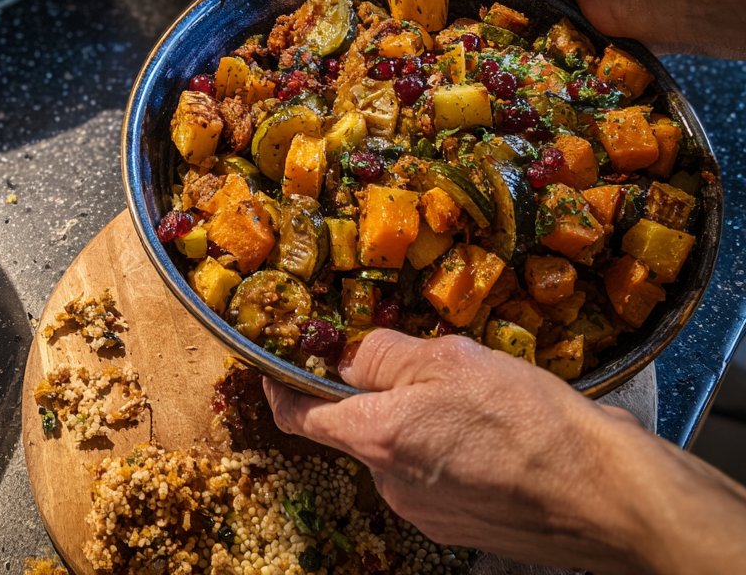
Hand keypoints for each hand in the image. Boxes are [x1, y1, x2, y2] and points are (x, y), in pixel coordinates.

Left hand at [264, 329, 745, 574]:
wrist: (608, 495)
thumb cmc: (529, 421)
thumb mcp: (449, 360)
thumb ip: (384, 356)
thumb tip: (349, 357)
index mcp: (378, 439)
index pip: (299, 417)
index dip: (281, 387)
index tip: (276, 363)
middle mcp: (392, 485)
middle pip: (356, 429)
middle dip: (373, 393)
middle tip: (414, 359)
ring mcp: (426, 512)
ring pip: (399, 449)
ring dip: (415, 419)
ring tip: (470, 394)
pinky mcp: (460, 526)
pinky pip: (433, 474)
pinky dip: (443, 447)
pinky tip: (488, 428)